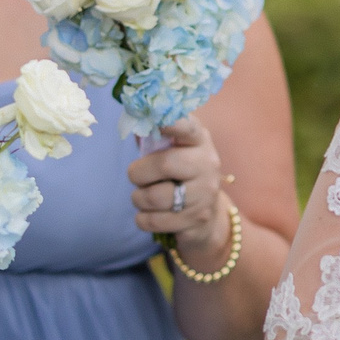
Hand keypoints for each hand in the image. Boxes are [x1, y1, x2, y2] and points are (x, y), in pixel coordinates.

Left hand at [130, 114, 232, 256]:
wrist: (206, 215)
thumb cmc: (180, 175)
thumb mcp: (173, 152)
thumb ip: (153, 138)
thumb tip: (132, 120)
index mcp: (199, 140)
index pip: (187, 127)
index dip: (171, 123)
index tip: (155, 118)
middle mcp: (207, 164)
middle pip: (164, 164)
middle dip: (138, 173)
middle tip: (135, 176)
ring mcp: (205, 193)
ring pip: (155, 197)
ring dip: (138, 198)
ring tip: (142, 197)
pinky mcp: (197, 219)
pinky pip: (154, 221)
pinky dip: (142, 219)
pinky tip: (148, 214)